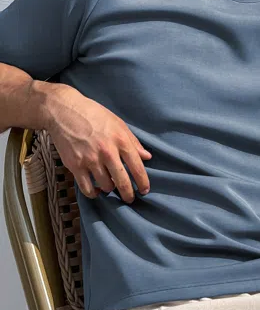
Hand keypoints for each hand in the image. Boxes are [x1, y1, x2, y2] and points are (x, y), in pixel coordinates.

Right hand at [42, 81, 151, 202]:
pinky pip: (87, 188)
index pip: (137, 167)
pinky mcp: (75, 165)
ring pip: (106, 186)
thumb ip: (133, 141)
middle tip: (129, 198)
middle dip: (128, 194)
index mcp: (120, 140)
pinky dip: (94, 193)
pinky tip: (96, 190)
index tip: (144, 190)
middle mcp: (107, 152)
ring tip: (110, 186)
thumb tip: (147, 157)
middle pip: (122, 182)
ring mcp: (90, 160)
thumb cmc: (93, 115)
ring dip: (110, 189)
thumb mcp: (117, 123)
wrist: (63, 111)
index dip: (143, 183)